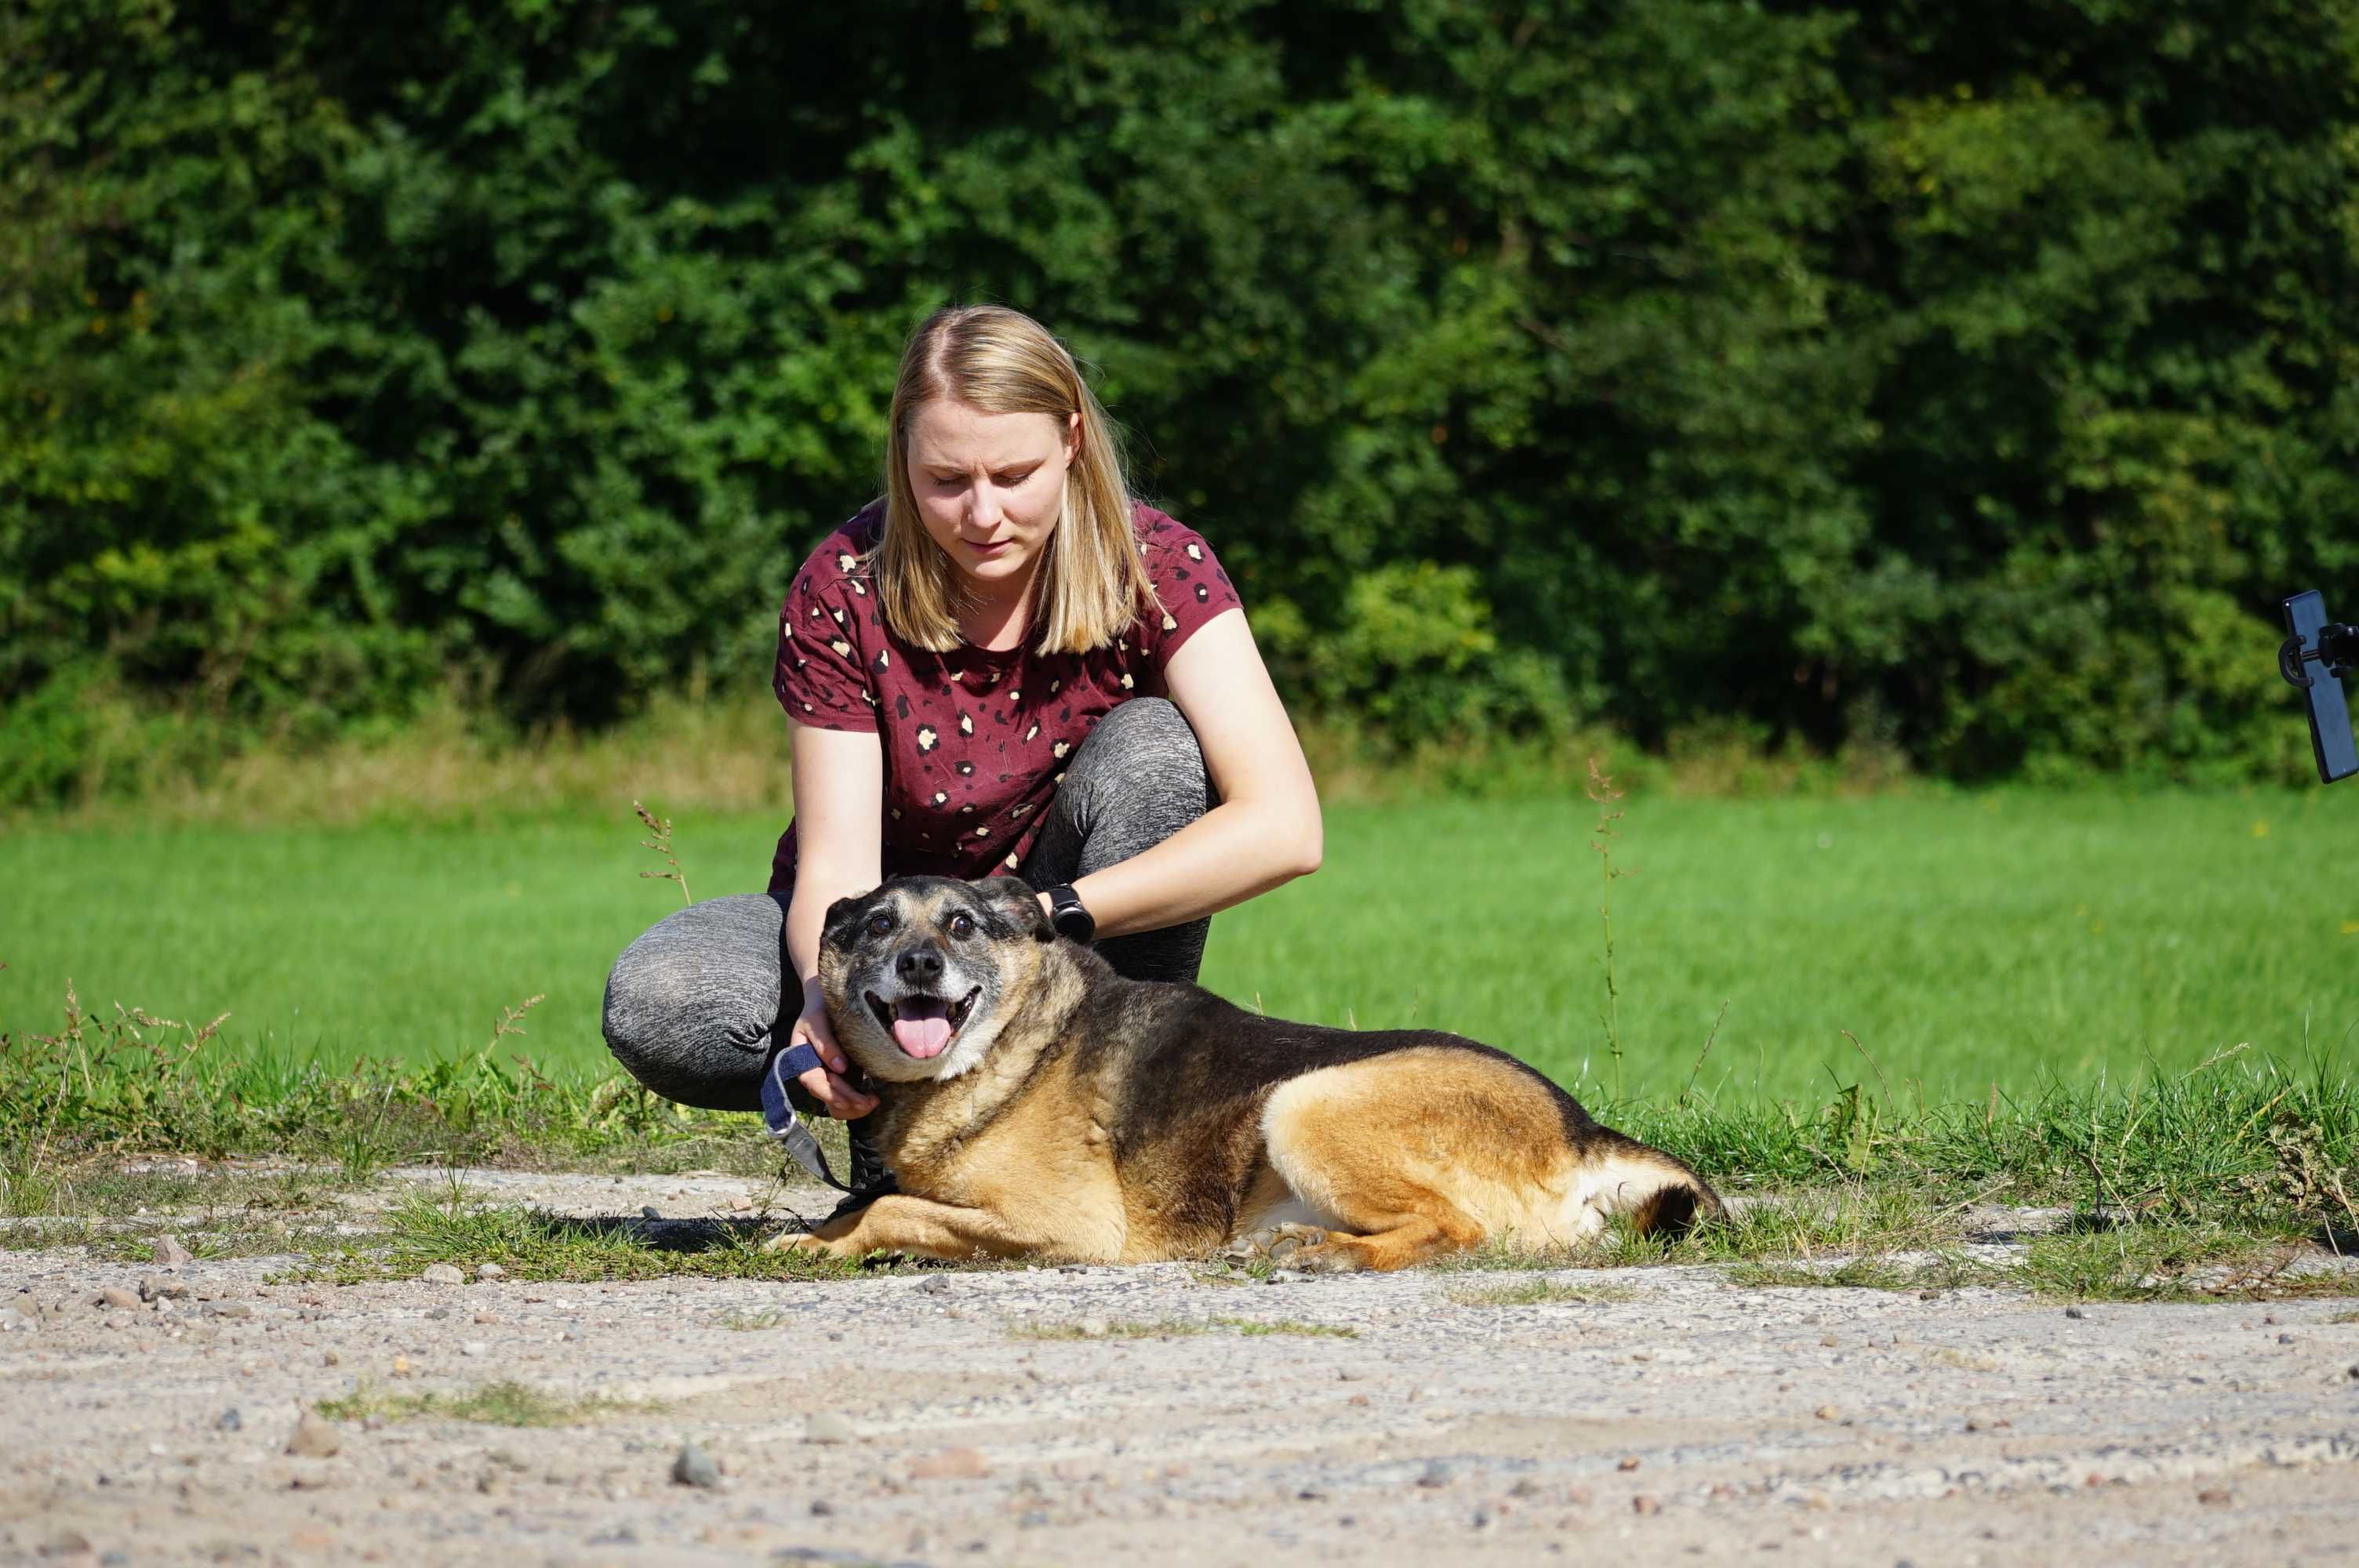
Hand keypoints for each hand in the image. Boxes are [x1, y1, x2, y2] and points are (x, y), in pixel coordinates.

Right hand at [789, 983, 877, 1119]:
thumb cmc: (818, 1009)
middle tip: (872, 1101)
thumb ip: (825, 1043)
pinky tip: (872, 1096)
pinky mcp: (841, 1078)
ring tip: (873, 1101)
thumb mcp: (817, 1021)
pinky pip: (847, 1098)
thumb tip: (840, 1068)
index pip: (813, 1084)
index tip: (848, 1099)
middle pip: (827, 1099)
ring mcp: (828, 1078)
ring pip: (836, 1105)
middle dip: (849, 1104)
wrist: (825, 1002)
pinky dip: (858, 1102)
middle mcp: (814, 1074)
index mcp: (802, 1062)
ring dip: (854, 1108)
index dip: (830, 1094)